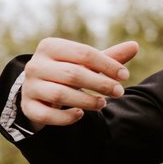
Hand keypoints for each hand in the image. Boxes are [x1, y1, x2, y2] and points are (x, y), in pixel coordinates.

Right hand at [20, 38, 138, 131]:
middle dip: (100, 84)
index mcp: (50, 46)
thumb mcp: (87, 62)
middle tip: (119, 92)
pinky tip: (80, 115)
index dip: (107, 64)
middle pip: (73, 74)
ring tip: (102, 103)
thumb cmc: (69, 71)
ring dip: (86, 101)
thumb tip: (135, 46)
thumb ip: (110, 56)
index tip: (125, 76)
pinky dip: (65, 117)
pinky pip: (47, 115)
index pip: (84, 53)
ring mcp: (29, 86)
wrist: (40, 89)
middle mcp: (35, 64)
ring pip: (60, 94)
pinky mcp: (27, 107)